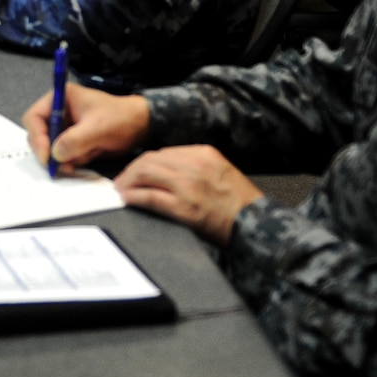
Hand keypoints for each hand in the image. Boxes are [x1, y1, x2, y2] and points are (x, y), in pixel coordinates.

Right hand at [22, 84, 148, 169]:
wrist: (141, 127)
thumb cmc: (120, 118)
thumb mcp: (97, 127)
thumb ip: (75, 139)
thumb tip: (55, 154)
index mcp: (60, 99)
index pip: (34, 117)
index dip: (37, 137)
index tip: (47, 157)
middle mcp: (59, 112)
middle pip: (39, 135)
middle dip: (50, 151)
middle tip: (59, 167)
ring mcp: (66, 129)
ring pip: (51, 149)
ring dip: (63, 158)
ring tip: (83, 157)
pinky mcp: (74, 142)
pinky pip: (64, 156)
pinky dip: (72, 162)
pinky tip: (88, 157)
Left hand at [117, 146, 262, 246]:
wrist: (256, 224)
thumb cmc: (240, 203)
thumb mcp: (220, 171)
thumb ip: (196, 166)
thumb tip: (167, 170)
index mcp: (203, 153)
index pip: (163, 152)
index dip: (144, 162)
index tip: (135, 170)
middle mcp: (194, 166)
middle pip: (150, 160)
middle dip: (131, 170)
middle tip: (121, 181)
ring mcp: (188, 186)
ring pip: (145, 174)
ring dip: (127, 182)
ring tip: (120, 190)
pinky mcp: (184, 208)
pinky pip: (150, 197)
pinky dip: (134, 197)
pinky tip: (127, 199)